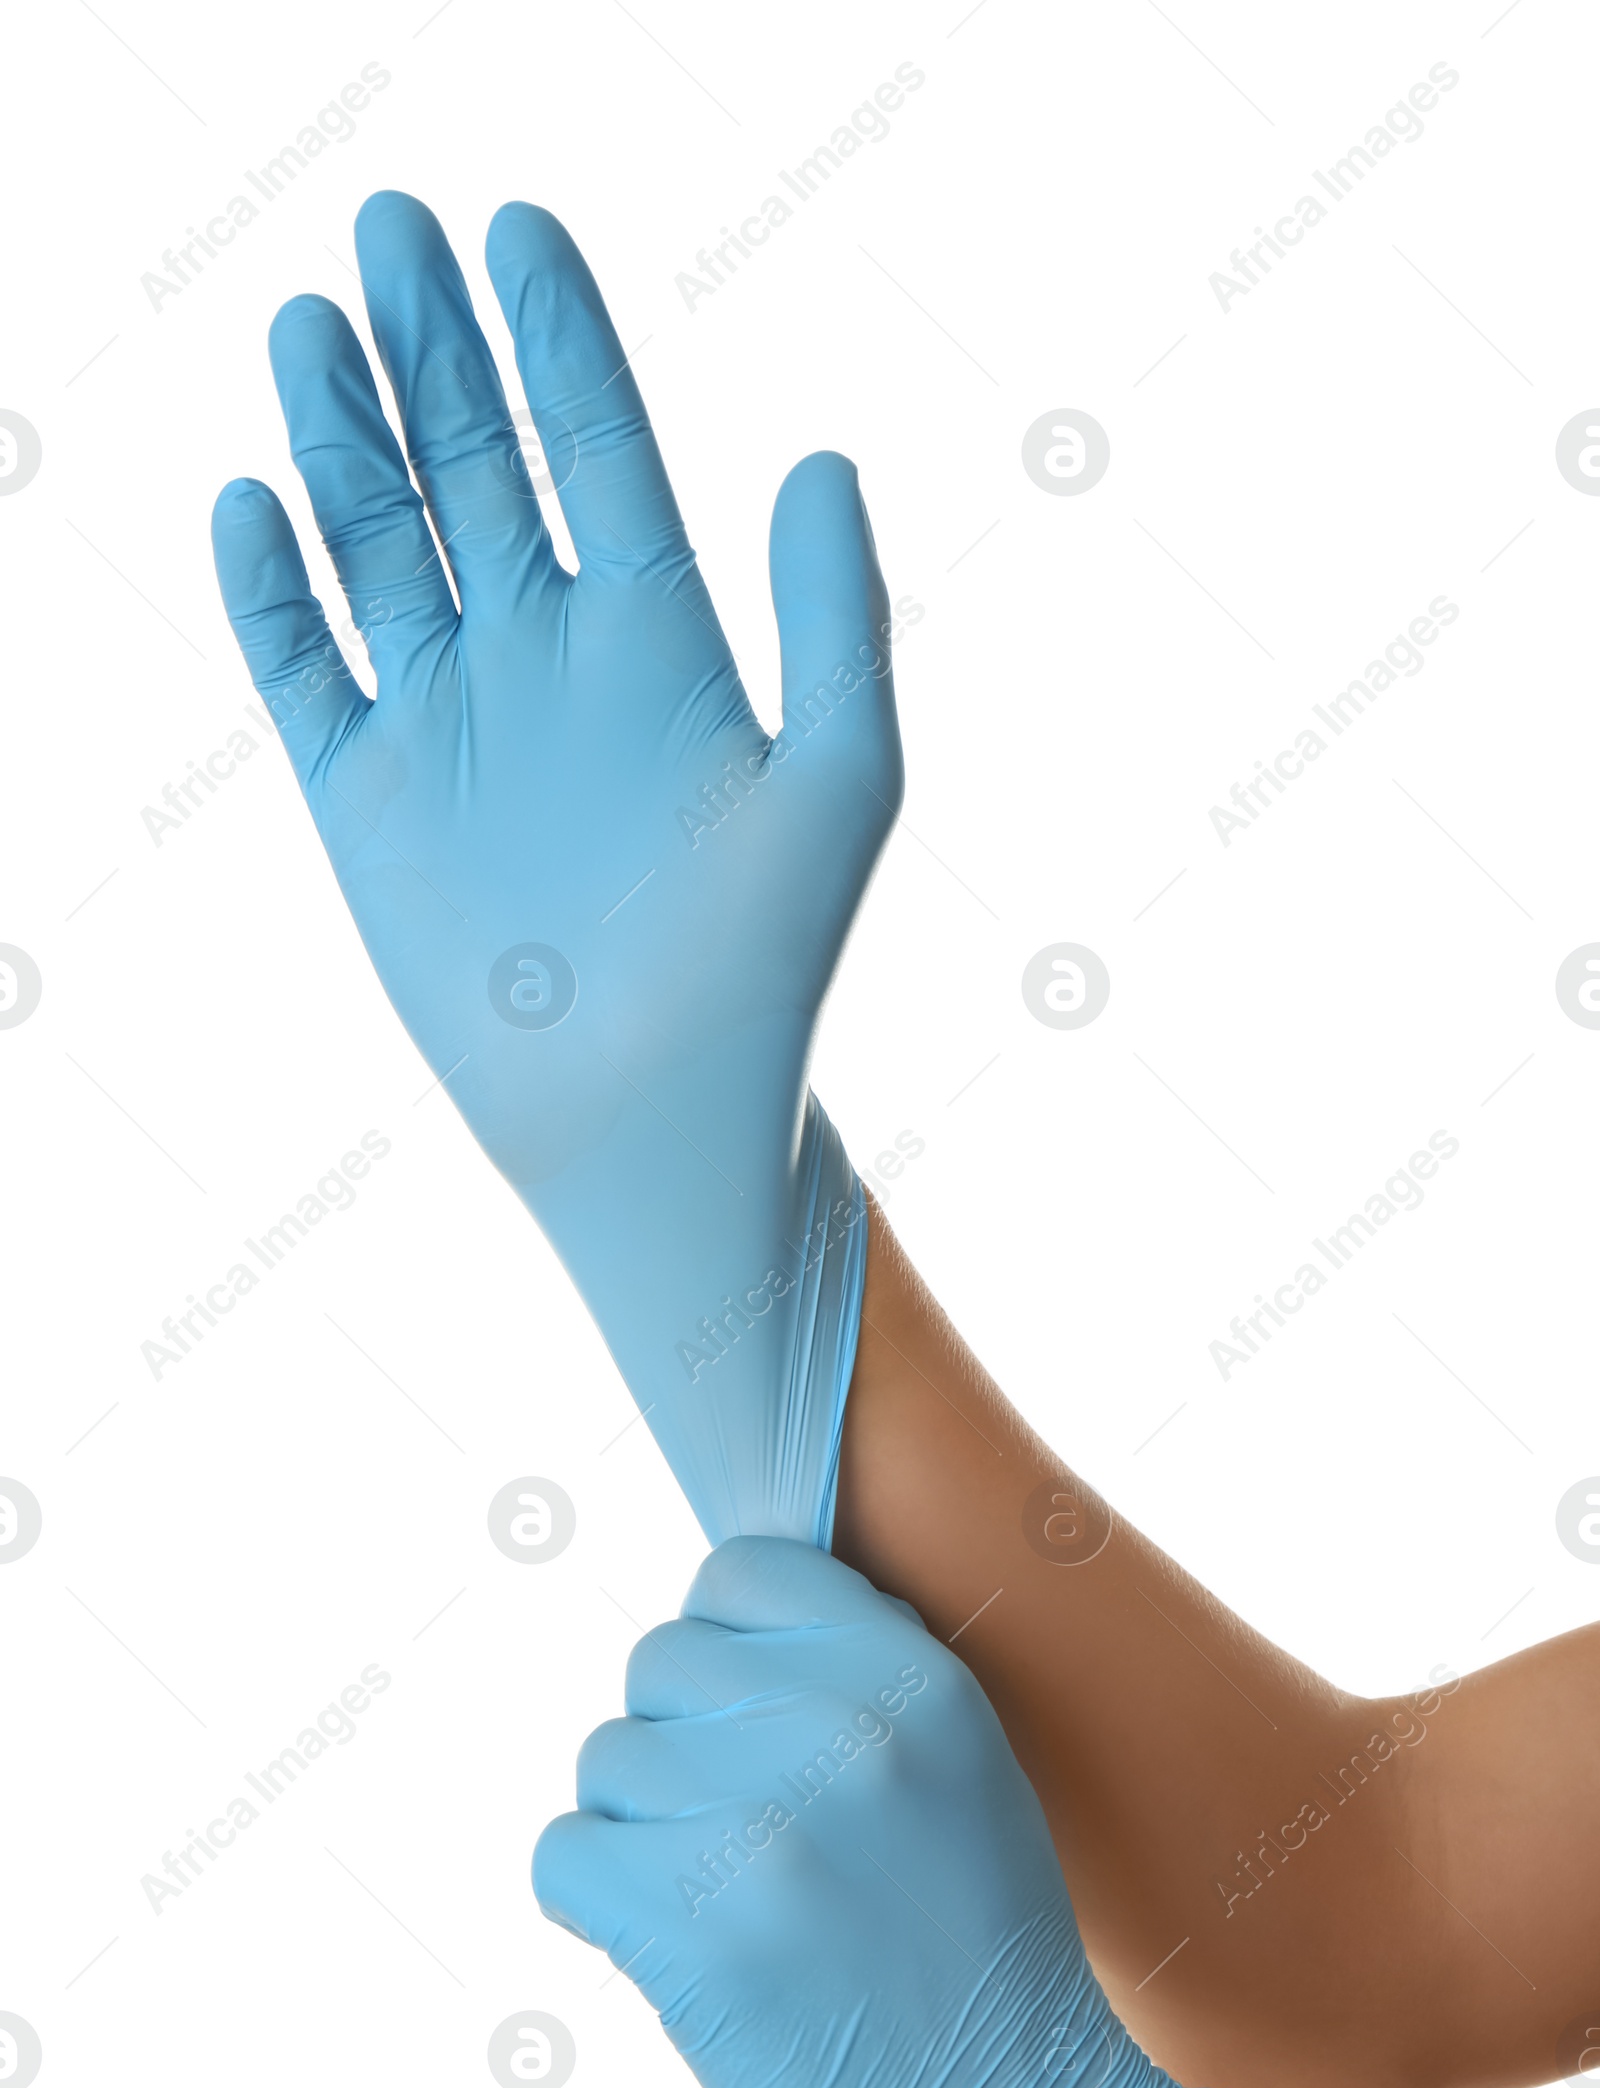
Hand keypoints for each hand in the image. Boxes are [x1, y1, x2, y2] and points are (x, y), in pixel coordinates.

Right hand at [212, 192, 901, 1540]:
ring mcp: (450, 721)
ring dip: (342, 437)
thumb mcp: (840, 781)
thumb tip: (821, 457)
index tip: (517, 229)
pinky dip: (274, 590)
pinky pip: (305, 667)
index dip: (555, 340)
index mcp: (657, 637)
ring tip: (309, 327)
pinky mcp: (369, 798)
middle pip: (473, 465)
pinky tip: (255, 502)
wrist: (655, 1120)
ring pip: (378, 542)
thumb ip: (835, 621)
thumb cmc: (766, 969)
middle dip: (431, 349)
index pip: (593, 449)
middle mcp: (545, 658)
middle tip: (387, 230)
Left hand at [535, 1538, 1262, 2087]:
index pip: (739, 1571)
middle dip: (680, 1745)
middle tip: (743, 1842)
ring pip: (605, 1762)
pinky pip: (561, 1857)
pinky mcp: (692, 1934)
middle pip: (658, 1663)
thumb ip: (856, 1681)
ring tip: (726, 1908)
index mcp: (920, 1679)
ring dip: (640, 1834)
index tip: (753, 1726)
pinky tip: (666, 1952)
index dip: (727, 1650)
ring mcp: (765, 1830)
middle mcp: (844, 1731)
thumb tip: (716, 1623)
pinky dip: (592, 1905)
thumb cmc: (981, 1962)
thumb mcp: (966, 1773)